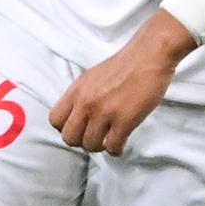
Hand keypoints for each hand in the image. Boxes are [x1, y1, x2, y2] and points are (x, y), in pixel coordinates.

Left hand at [51, 14, 192, 155]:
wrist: (149, 56)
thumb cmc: (125, 65)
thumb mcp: (92, 77)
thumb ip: (82, 95)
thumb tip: (79, 114)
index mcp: (77, 90)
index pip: (55, 120)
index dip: (67, 128)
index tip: (80, 128)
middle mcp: (86, 102)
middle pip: (70, 137)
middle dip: (82, 141)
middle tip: (95, 137)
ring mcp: (105, 112)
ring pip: (90, 145)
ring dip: (101, 146)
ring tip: (110, 139)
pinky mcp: (124, 120)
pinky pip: (113, 147)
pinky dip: (116, 149)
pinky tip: (122, 142)